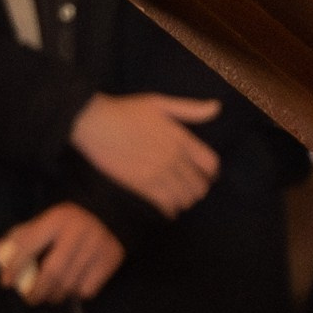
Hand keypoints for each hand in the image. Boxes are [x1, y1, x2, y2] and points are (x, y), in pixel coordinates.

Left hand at [0, 202, 124, 306]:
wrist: (109, 212)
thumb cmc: (67, 222)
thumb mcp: (43, 222)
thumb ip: (20, 237)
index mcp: (57, 219)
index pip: (29, 246)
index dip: (14, 267)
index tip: (5, 283)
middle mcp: (79, 231)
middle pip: (52, 272)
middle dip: (37, 291)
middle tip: (30, 299)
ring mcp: (98, 245)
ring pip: (70, 283)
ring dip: (56, 295)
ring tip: (50, 295)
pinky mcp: (111, 258)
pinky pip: (88, 288)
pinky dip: (76, 293)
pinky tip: (72, 288)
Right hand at [70, 89, 220, 216]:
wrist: (95, 123)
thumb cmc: (126, 110)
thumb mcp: (161, 103)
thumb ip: (191, 109)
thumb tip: (217, 107)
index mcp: (182, 139)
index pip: (211, 164)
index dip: (211, 172)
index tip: (207, 174)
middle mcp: (174, 158)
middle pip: (199, 184)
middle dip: (199, 188)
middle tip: (192, 188)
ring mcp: (158, 173)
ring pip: (185, 197)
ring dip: (186, 200)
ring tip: (180, 198)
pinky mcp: (141, 185)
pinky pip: (165, 204)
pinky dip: (170, 209)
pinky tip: (169, 209)